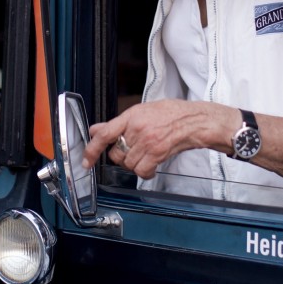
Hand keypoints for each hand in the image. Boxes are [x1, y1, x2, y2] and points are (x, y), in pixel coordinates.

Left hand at [83, 99, 234, 178]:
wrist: (196, 120)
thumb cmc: (173, 113)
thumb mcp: (142, 111)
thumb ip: (118, 122)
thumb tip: (97, 129)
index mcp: (131, 115)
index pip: (104, 133)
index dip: (92, 149)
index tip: (86, 160)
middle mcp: (137, 128)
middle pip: (116, 153)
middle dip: (122, 157)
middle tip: (133, 151)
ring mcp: (147, 141)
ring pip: (128, 164)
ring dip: (135, 164)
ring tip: (146, 155)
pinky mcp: (157, 153)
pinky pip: (142, 170)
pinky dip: (145, 172)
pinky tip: (151, 165)